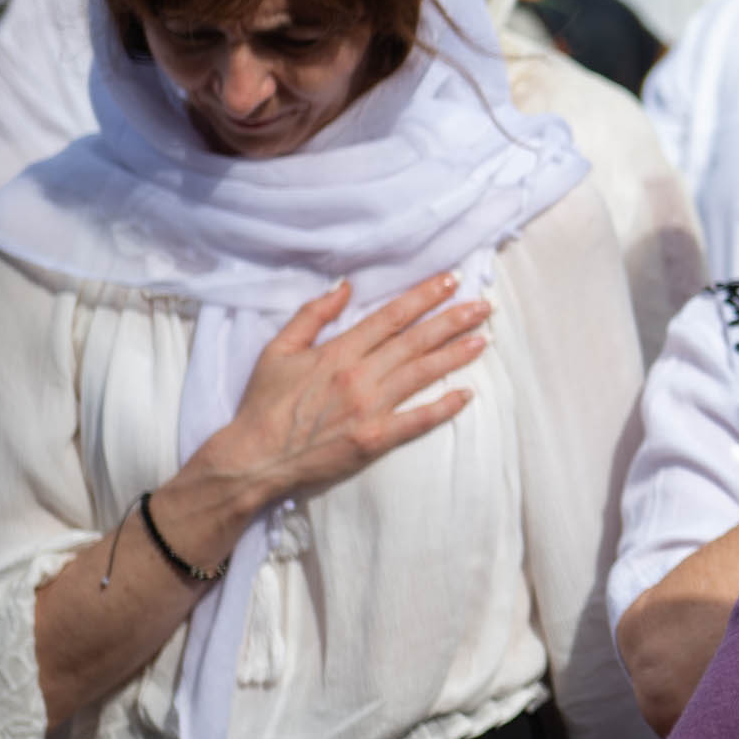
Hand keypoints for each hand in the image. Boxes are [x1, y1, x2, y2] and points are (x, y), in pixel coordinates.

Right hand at [193, 273, 489, 511]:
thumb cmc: (264, 404)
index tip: (452, 281)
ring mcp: (370, 408)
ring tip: (484, 340)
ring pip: (422, 374)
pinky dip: (444, 407)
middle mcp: (359, 376)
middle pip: (415, 341)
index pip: (391, 316)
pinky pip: (417, 420)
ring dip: (456, 355)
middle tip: (484, 306)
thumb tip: (344, 286)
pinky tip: (467, 394)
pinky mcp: (375, 439)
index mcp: (338, 352)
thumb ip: (312, 315)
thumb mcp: (278, 350)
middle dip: (453, 320)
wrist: (254, 458)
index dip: (424, 296)